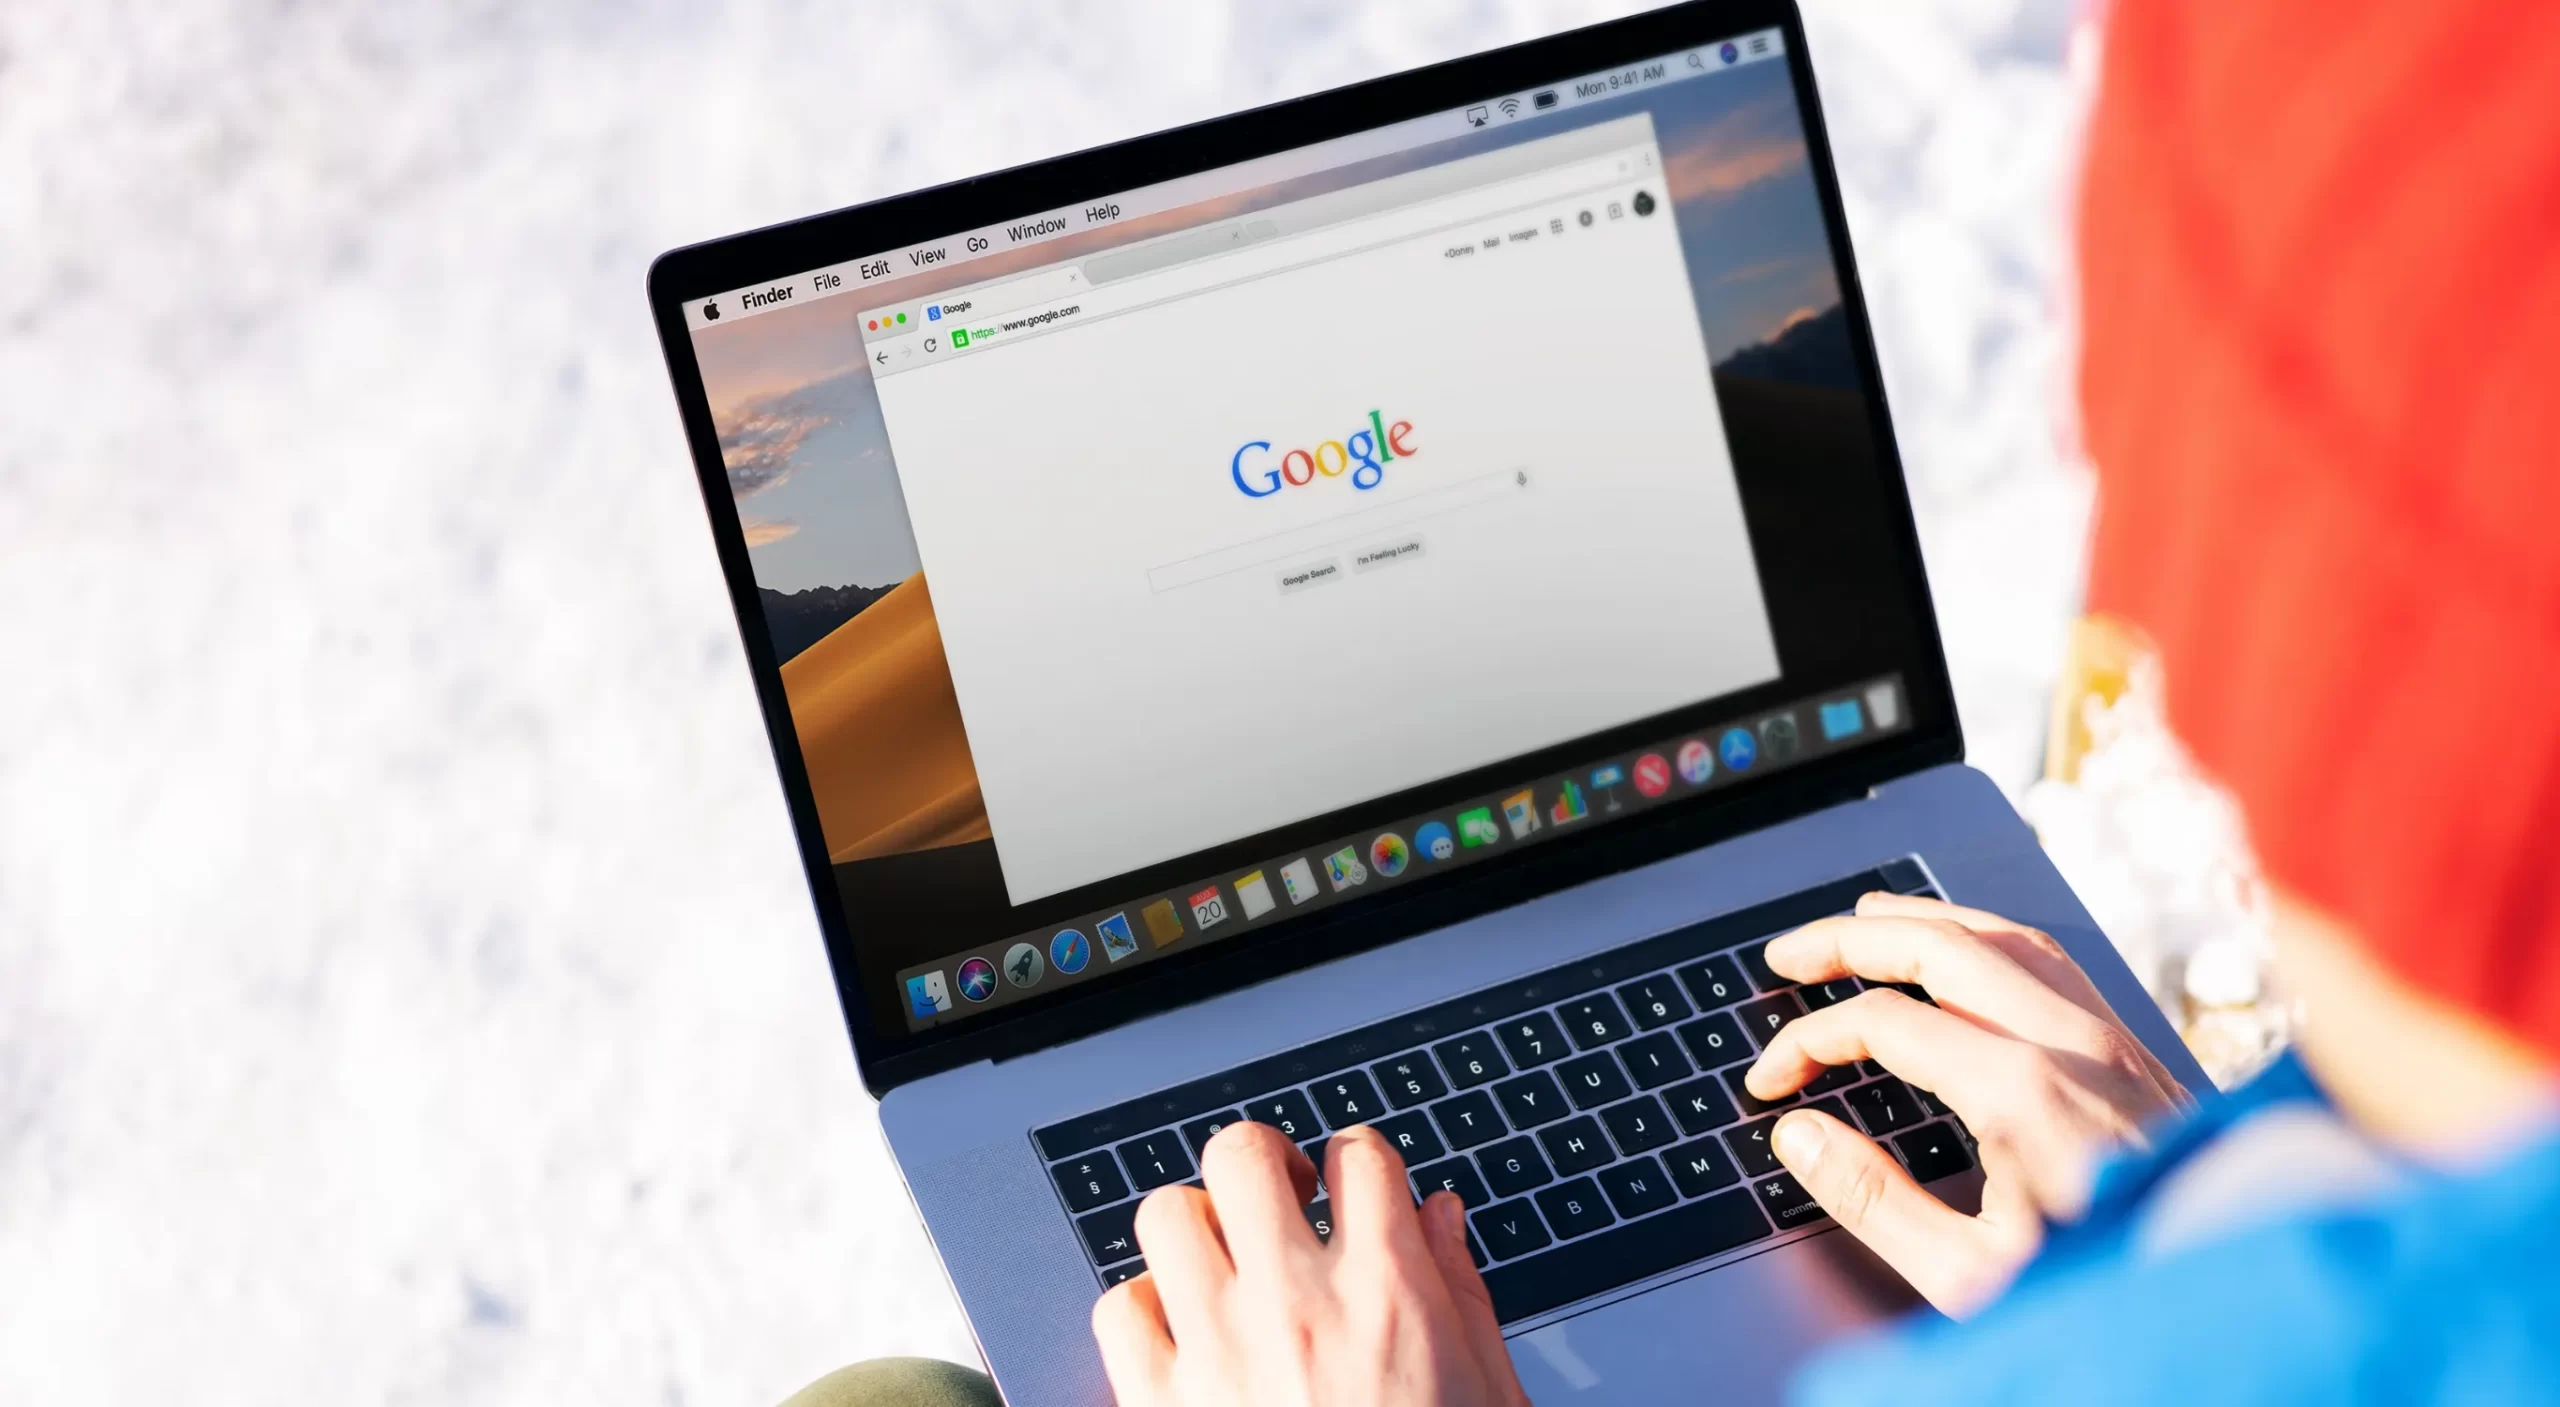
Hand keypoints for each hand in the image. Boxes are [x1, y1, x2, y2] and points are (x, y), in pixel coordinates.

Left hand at [1093, 1121, 1528, 1406]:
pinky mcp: (1158, 1405)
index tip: (1354, 1188)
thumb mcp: (1492, 1396)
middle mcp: (1296, 1305)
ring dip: (1195, 1230)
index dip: (1357, 1163)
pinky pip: (1118, 1310)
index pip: (1359, 1157)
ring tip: (1224, 1264)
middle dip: (1262, 1166)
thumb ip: (1461, 1295)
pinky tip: (1182, 1336)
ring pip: (1164, 1216)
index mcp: (1390, 1296)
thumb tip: (1440, 1215)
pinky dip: (1144, 1311)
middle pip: (1243, 1156)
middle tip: (1281, 1202)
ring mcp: (1217, 1352)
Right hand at [1743, 892, 2189, 1315]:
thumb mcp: (1969, 1276)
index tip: (1774, 1080)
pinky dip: (1989, 936)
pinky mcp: (2137, 1053)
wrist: (2230, 1298)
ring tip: (1865, 920)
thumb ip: (1874, 1201)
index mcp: (2019, 1091)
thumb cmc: (2109, 1295)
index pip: (1883, 1023)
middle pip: (1941, 947)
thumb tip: (1801, 1137)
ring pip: (2003, 936)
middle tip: (1790, 954)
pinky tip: (1968, 949)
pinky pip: (2053, 961)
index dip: (1809, 1041)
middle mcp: (2068, 1044)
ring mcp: (2111, 1039)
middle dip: (1850, 940)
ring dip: (1923, 920)